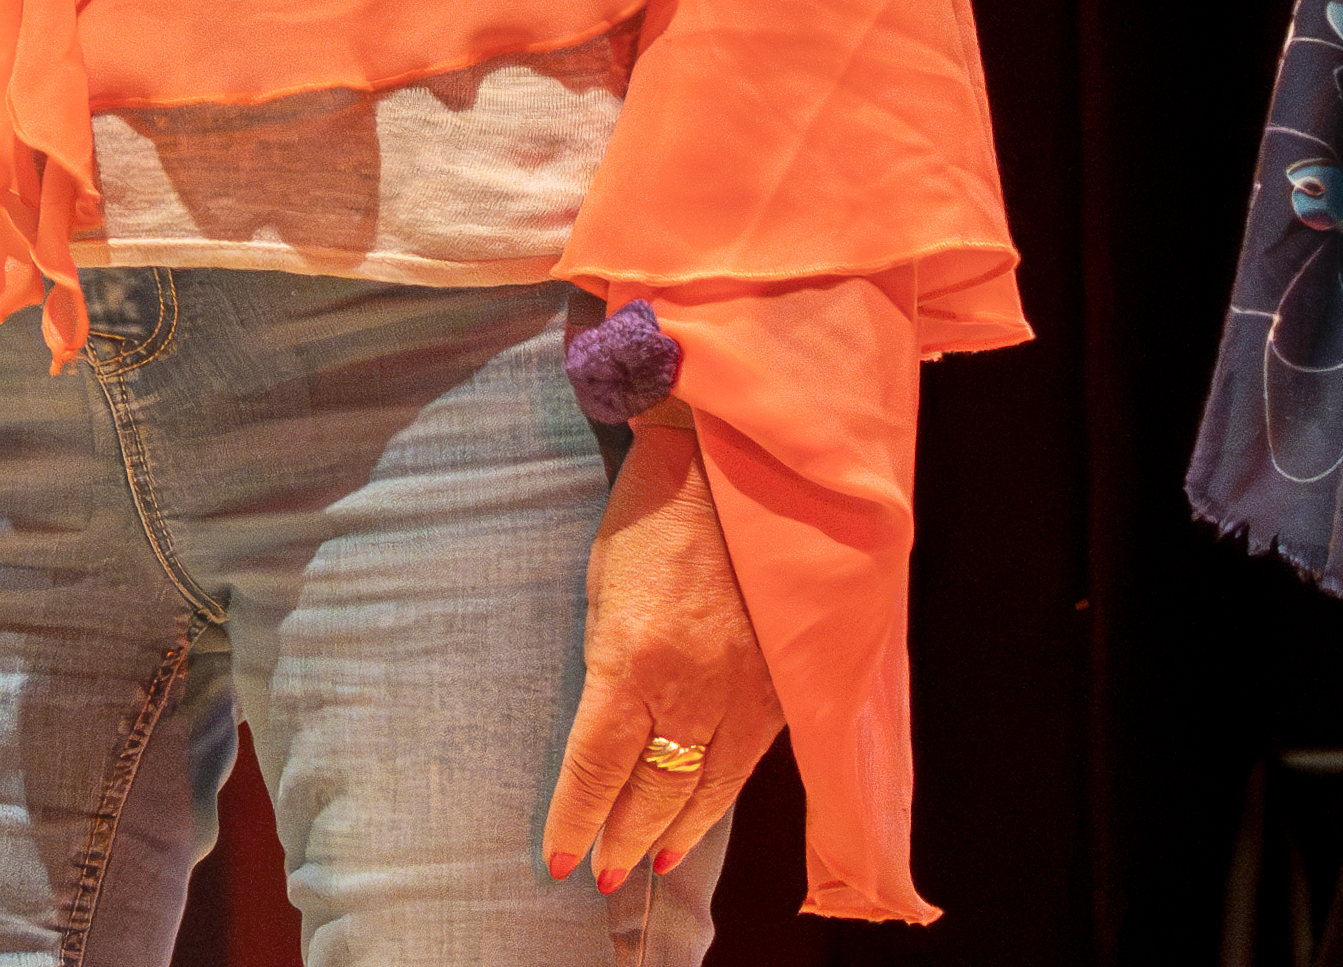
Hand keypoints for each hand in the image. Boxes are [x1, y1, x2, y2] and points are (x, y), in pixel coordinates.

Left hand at [538, 420, 778, 896]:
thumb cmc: (650, 517)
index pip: (597, 770)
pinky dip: (722, 796)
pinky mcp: (782, 684)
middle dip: (625, 840)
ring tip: (650, 862)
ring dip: (676, 831)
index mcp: (633, 660)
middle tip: (603, 872)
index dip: (576, 822)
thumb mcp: (602, 589)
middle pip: (655, 791)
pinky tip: (703, 816)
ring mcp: (747, 689)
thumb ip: (606, 668)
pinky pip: (749, 759)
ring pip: (709, 788)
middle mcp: (694, 688)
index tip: (560, 859)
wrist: (732, 469)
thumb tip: (602, 737)